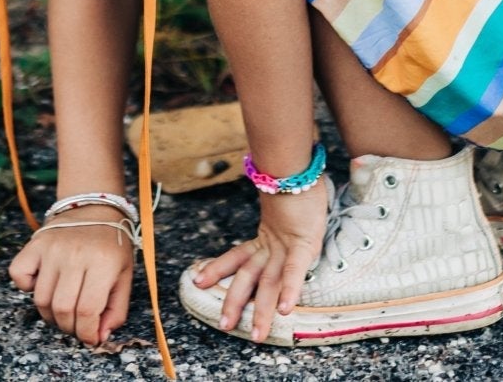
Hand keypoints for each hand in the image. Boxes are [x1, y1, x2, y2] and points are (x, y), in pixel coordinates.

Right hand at [7, 206, 134, 346]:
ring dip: (50, 315)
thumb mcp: (124, 276)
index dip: (87, 333)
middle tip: (76, 324)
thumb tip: (98, 337)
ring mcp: (51, 248)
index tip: (89, 338)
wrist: (94, 208)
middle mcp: (75, 254)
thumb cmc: (111, 246)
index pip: (88, 310)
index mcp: (103, 262)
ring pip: (41, 300)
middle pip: (62, 309)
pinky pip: (19, 276)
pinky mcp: (34, 243)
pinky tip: (44, 284)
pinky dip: (26, 288)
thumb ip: (116, 310)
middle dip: (69, 327)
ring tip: (63, 309)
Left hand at [187, 182, 328, 341]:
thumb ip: (278, 226)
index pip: (236, 256)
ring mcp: (287, 246)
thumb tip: (270, 218)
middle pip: (247, 277)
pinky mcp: (304, 245)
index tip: (197, 280)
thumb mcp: (286, 214)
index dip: (217, 268)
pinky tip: (285, 310)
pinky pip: (295, 271)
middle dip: (235, 301)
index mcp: (265, 238)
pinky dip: (290, 291)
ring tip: (255, 334)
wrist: (301, 168)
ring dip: (262, 309)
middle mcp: (271, 245)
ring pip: (269, 282)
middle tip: (222, 325)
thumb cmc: (299, 191)